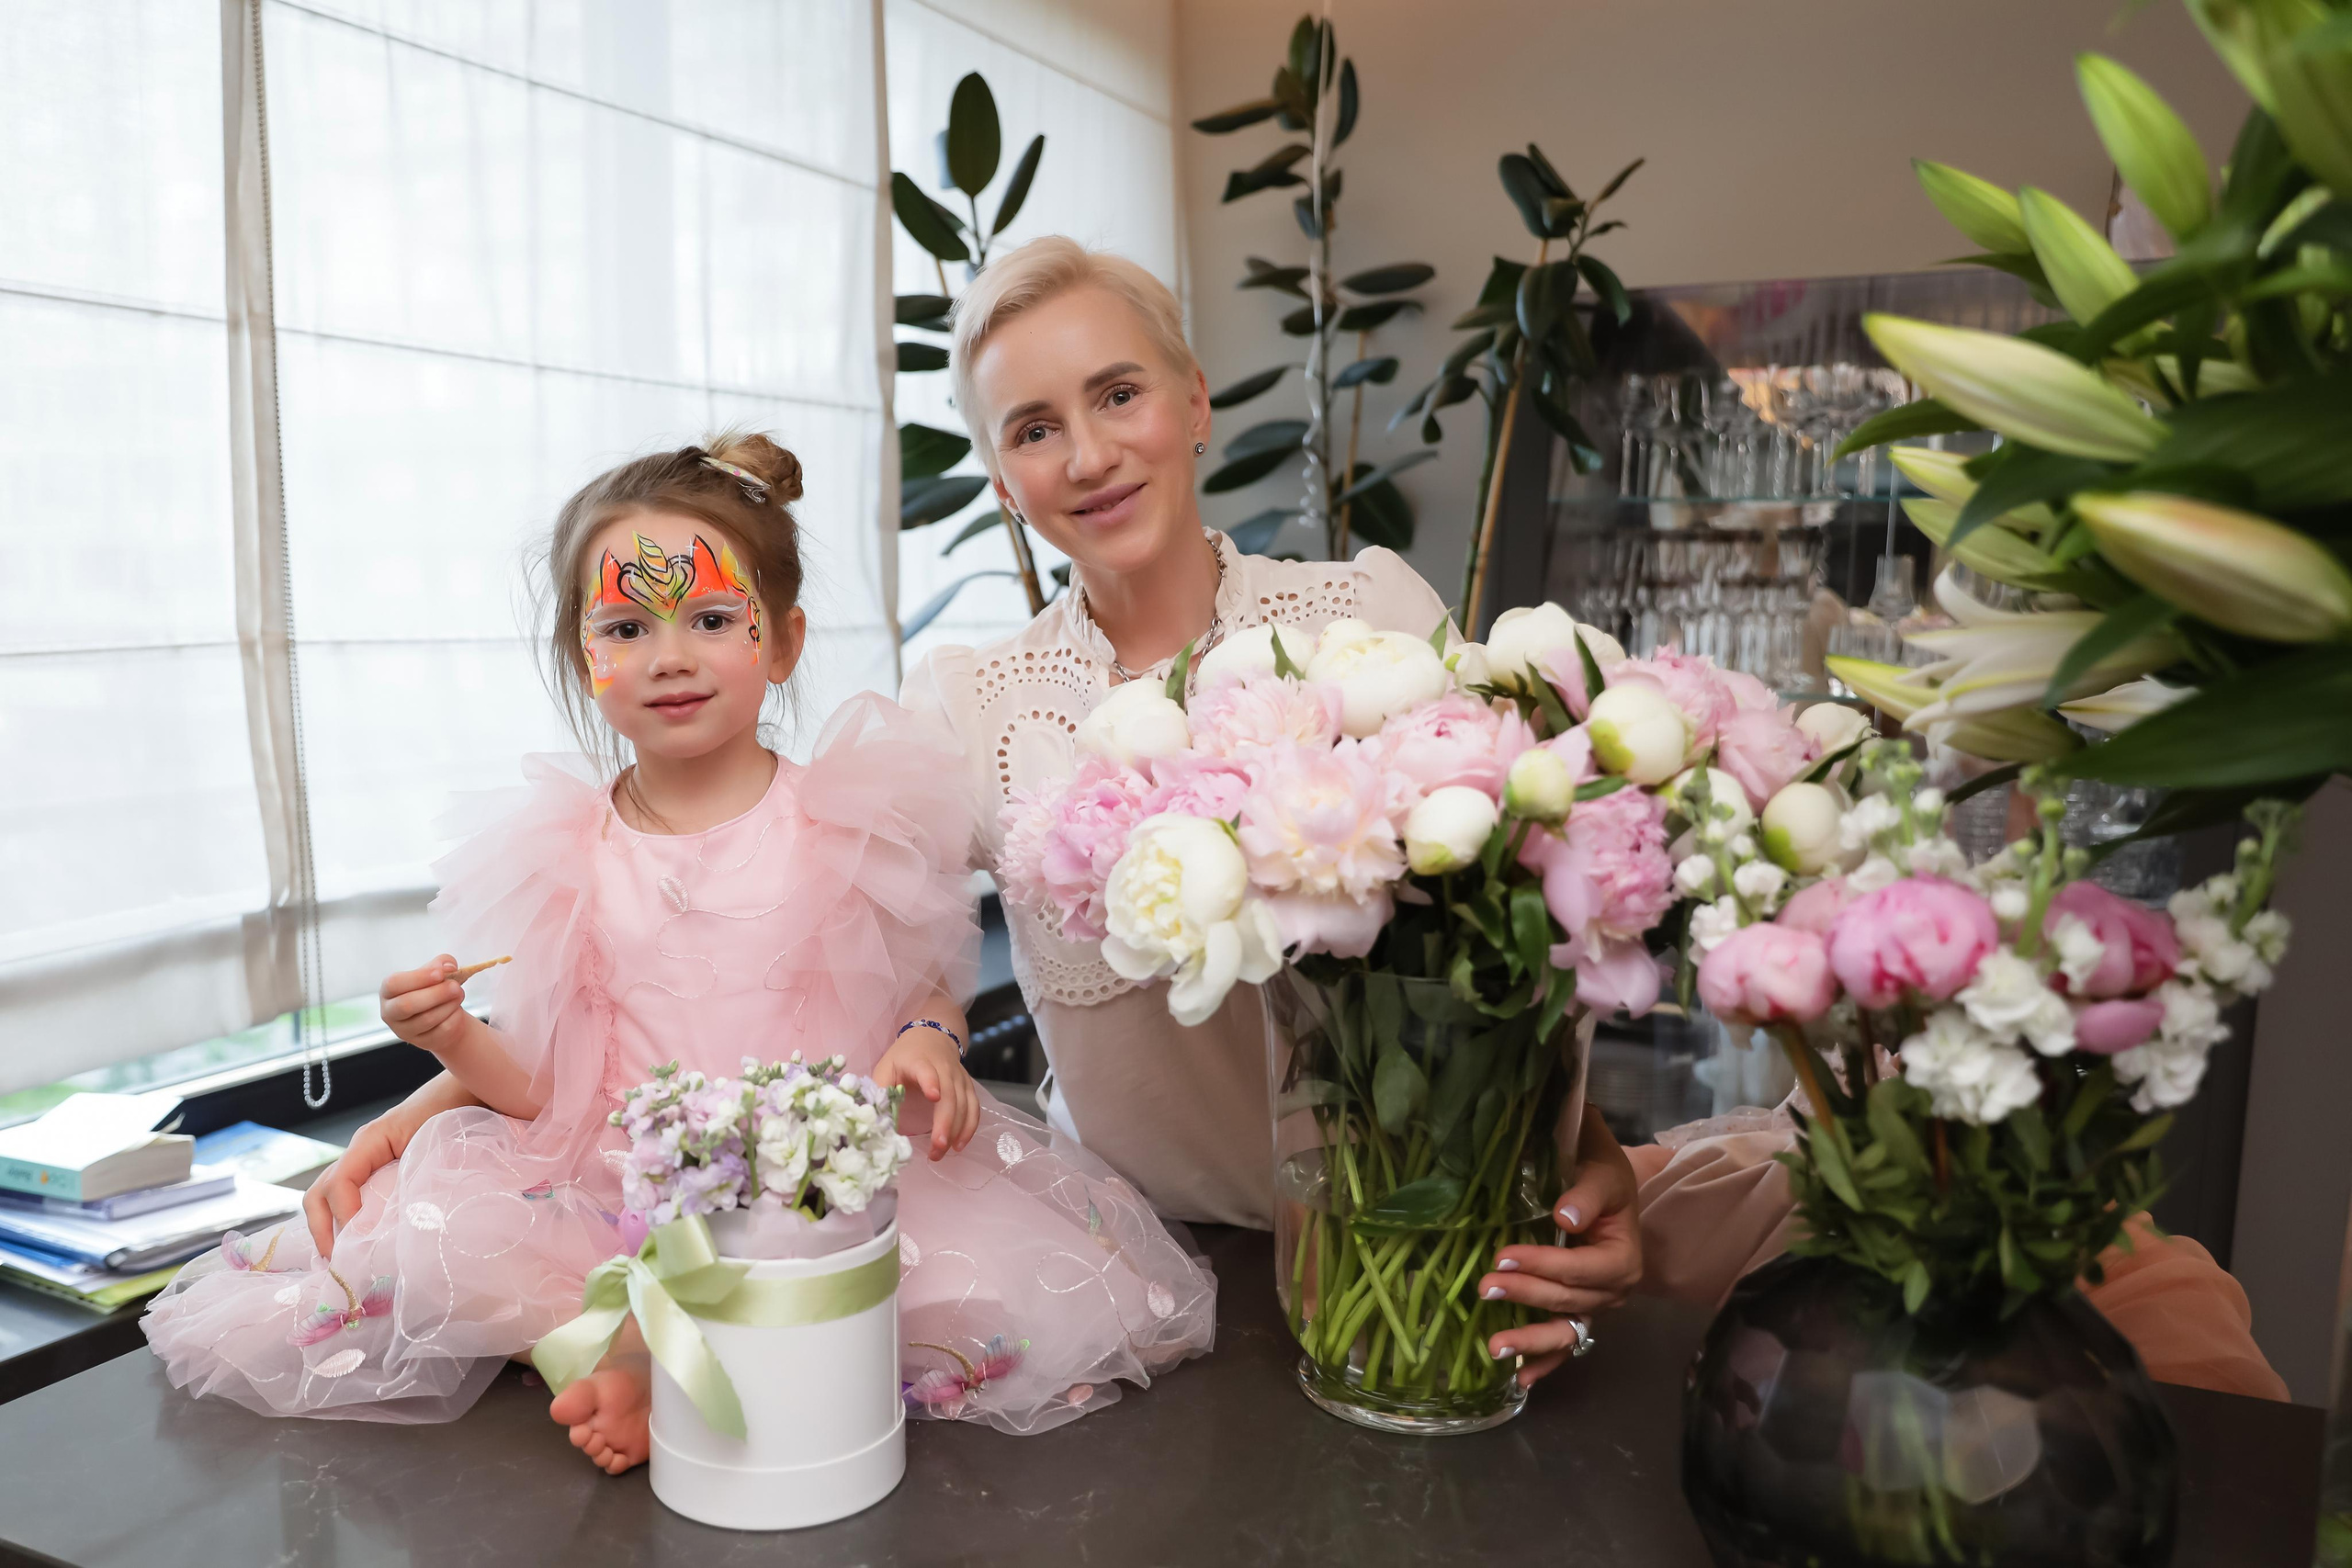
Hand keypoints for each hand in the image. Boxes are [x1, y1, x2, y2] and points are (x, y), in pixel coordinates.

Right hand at [302, 1072, 483, 1252]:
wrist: (470, 1090)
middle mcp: (361, 1153)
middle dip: (322, 1230)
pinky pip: (349, 1199)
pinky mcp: (378, 1174)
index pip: (339, 1184)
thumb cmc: (456, 1110)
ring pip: (328, 1199)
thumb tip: (403, 1223)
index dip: (344, 1216)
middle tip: (338, 1264)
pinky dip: (346, 1224)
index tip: (361, 1244)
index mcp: (370, 1141)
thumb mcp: (435, 1143)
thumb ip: (417, 1176)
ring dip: (330, 1231)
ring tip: (344, 1263)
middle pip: (319, 1194)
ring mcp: (366, 1163)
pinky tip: (359, 1247)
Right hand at [379, 954, 478, 1055]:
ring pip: (427, 1019)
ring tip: (460, 994)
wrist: (443, 1013)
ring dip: (449, 1004)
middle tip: (456, 986)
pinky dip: (454, 1017)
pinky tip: (458, 1009)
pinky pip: (441, 1031)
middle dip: (436, 994)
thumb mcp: (433, 972)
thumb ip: (440, 964)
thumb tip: (449, 966)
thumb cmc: (433, 988)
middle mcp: (390, 1012)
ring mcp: (404, 1031)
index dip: (417, 978)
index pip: (394, 984)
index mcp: (388, 991)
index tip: (440, 974)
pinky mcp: (422, 1042)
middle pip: (407, 1005)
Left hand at [872, 1023, 978, 1160]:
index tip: (933, 1097)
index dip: (931, 1083)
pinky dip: (969, 1127)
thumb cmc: (904, 1057)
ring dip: (957, 1130)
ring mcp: (959, 1078)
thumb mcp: (886, 1067)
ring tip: (943, 1151)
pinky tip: (959, 1144)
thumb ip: (881, 1091)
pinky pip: (973, 1107)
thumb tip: (876, 1120)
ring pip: (964, 1104)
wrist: (931, 1036)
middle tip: (936, 1147)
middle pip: (950, 1095)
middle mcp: (944, 1069)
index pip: (927, 1071)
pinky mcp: (968, 1086)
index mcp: (920, 1061)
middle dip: (945, 1123)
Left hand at [1481, 1104, 1642, 1387]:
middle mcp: (1614, 1291)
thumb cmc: (1603, 1175)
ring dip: (1529, 1341)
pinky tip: (1518, 1378)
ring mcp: (1596, 1308)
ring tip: (1494, 1348)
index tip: (1503, 1256)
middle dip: (1526, 1295)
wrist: (1607, 1185)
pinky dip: (1543, 1362)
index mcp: (1624, 1258)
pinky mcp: (1579, 1314)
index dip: (1544, 1265)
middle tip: (1485, 1288)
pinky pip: (1564, 1344)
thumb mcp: (1602, 1174)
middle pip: (1568, 1301)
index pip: (1582, 1269)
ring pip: (1564, 1332)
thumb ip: (1587, 1194)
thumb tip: (1566, 1215)